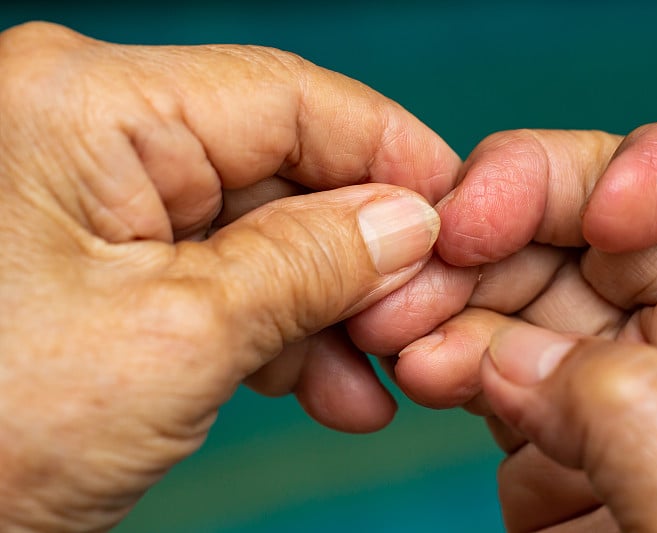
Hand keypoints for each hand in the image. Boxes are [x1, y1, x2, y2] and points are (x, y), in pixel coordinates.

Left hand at [0, 22, 459, 530]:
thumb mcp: (180, 341)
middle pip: (277, 170)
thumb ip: (309, 266)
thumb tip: (409, 223)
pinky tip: (325, 383)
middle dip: (359, 254)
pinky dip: (271, 329)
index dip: (391, 156)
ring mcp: (87, 194)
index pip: (290, 99)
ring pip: (253, 231)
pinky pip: (211, 272)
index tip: (462, 214)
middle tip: (421, 319)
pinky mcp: (93, 257)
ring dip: (323, 308)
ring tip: (376, 379)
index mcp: (90, 106)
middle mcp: (85, 127)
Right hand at [348, 117, 656, 522]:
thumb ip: (646, 426)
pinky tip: (412, 366)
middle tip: (441, 245)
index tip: (601, 214)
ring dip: (455, 286)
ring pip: (525, 286)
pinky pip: (486, 359)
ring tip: (401, 320)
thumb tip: (522, 358)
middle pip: (601, 220)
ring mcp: (619, 383)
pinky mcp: (552, 430)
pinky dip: (440, 351)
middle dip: (513, 214)